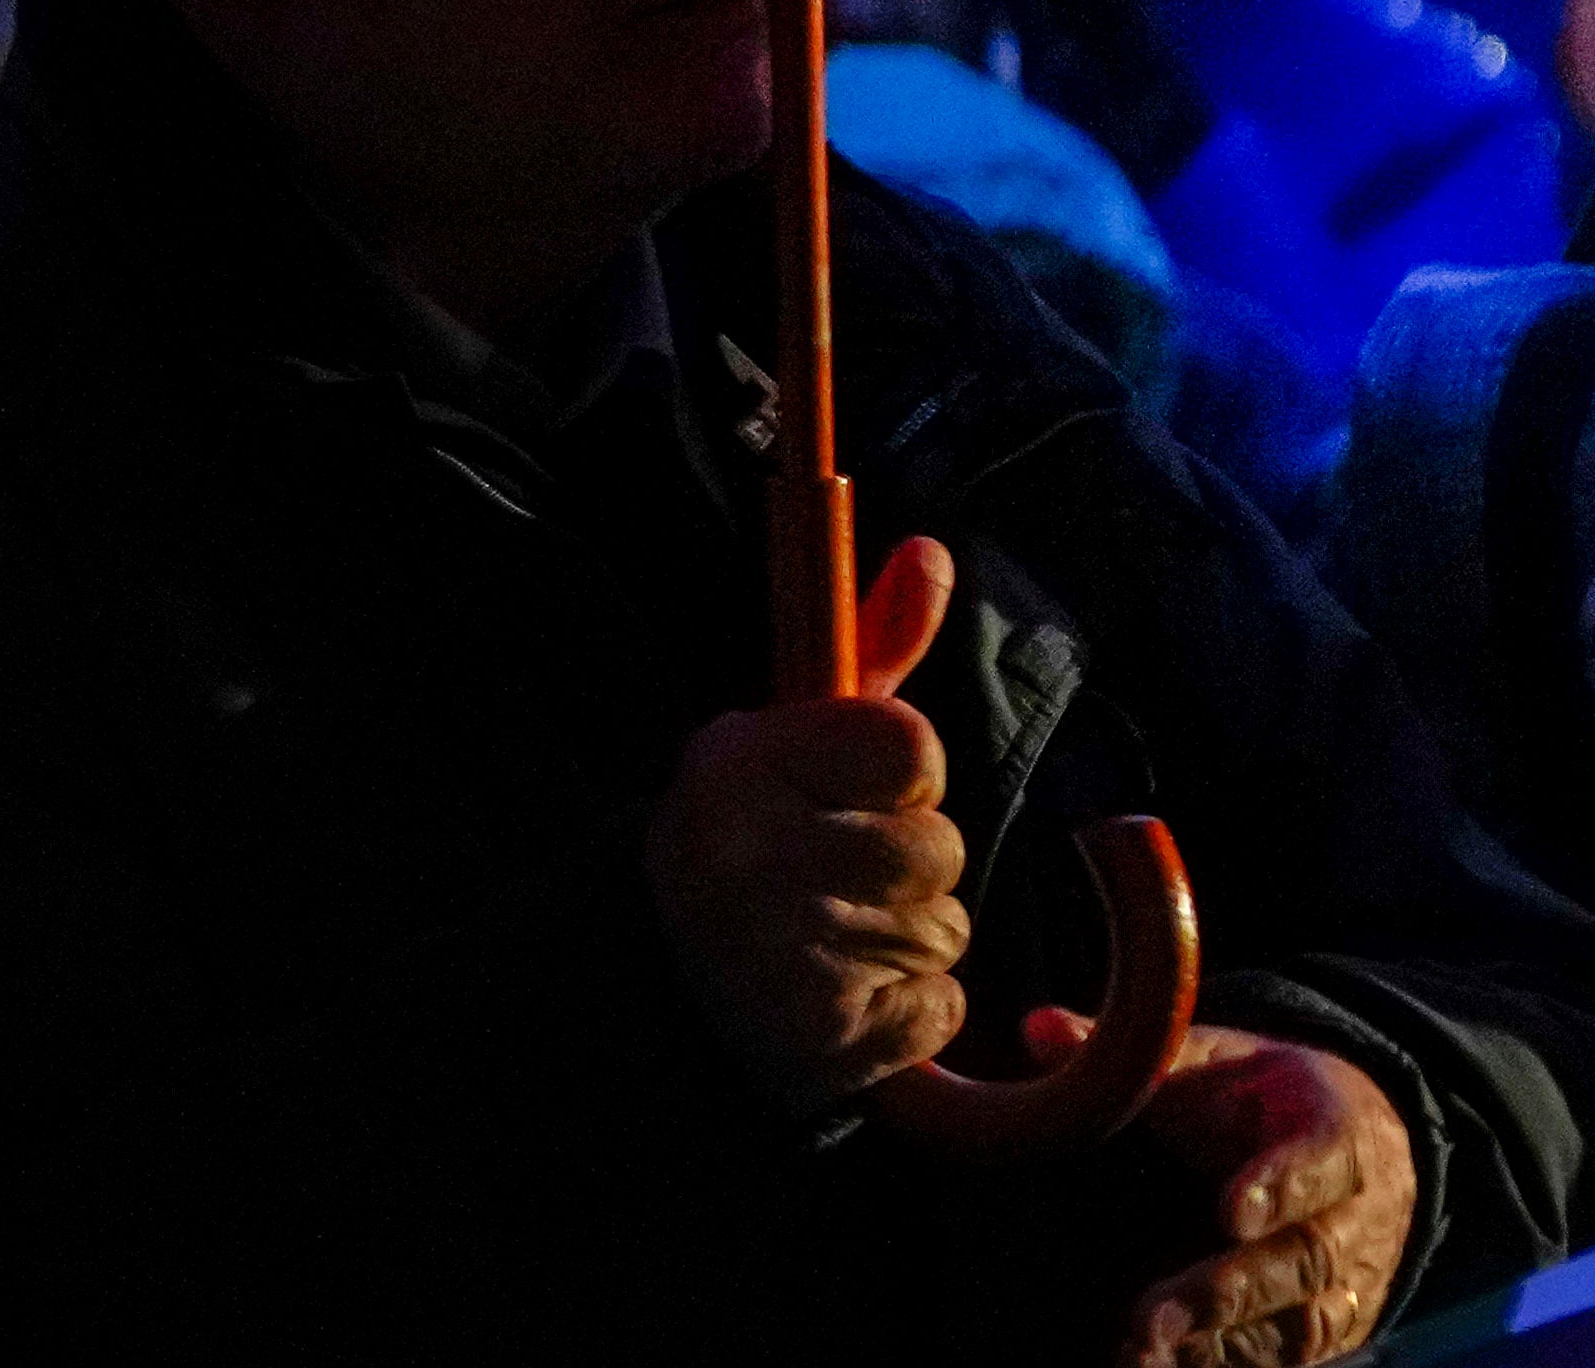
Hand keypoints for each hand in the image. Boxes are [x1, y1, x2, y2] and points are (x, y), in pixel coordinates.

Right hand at [646, 531, 975, 1109]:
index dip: (898, 777)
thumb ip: (870, 651)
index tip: (845, 797)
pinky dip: (908, 1014)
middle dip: (904, 867)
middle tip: (825, 886)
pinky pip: (943, 1007)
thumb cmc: (745, 852)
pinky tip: (840, 1008)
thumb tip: (933, 550)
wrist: (648, 1007)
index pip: (913, 747)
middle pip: (939, 845)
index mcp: (735, 772)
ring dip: (905, 942)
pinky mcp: (824, 1043)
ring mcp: (784, 959)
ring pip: (946, 928)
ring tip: (823, 949)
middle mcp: (751, 862)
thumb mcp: (784, 745)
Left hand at [1104, 1031, 1415, 1367]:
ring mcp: (1346, 1279)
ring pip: (1296, 1321)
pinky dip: (1226, 1363)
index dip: (1281, 1186)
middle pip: (1304, 1257)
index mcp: (1335, 1132)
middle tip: (1152, 1316)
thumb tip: (1039, 1027)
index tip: (1231, 1209)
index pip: (1320, 1159)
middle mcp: (1352, 1214)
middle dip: (1230, 1289)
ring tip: (1143, 1353)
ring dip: (1221, 1340)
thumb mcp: (1226, 1067)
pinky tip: (1167, 1367)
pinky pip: (1282, 1358)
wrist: (1379, 1153)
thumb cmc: (1273, 1107)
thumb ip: (1146, 1060)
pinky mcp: (1331, 1331)